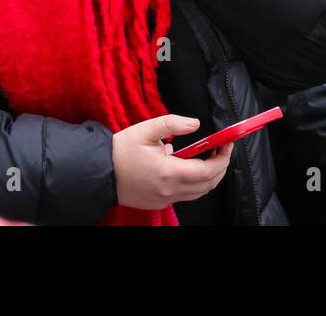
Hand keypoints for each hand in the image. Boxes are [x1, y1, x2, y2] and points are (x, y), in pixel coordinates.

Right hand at [112, 114, 231, 209]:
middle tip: (221, 148)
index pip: (208, 171)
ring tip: (207, 155)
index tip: (226, 143)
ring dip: (209, 175)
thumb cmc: (121, 151)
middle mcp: (169, 190)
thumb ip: (173, 123)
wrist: (99, 173)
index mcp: (168, 172)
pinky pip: (185, 195)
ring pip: (199, 192)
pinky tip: (185, 165)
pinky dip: (194, 182)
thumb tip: (195, 124)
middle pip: (209, 184)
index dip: (223, 158)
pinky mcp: (159, 202)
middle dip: (220, 166)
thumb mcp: (146, 130)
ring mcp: (165, 199)